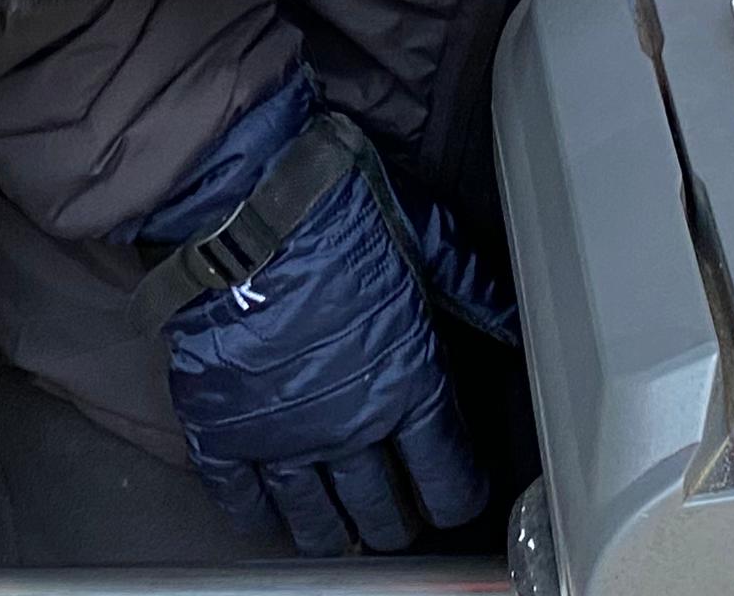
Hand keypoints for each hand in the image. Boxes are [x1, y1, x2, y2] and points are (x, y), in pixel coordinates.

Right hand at [149, 76, 485, 554]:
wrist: (239, 198)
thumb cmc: (336, 205)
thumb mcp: (424, 236)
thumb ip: (470, 288)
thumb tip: (513, 320)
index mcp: (409, 384)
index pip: (447, 477)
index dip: (457, 495)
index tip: (455, 497)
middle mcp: (350, 427)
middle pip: (381, 509)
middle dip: (394, 521)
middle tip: (395, 521)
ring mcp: (281, 434)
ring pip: (314, 516)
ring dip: (332, 531)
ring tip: (339, 535)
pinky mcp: (221, 426)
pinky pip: (239, 496)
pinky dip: (254, 513)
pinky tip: (267, 515)